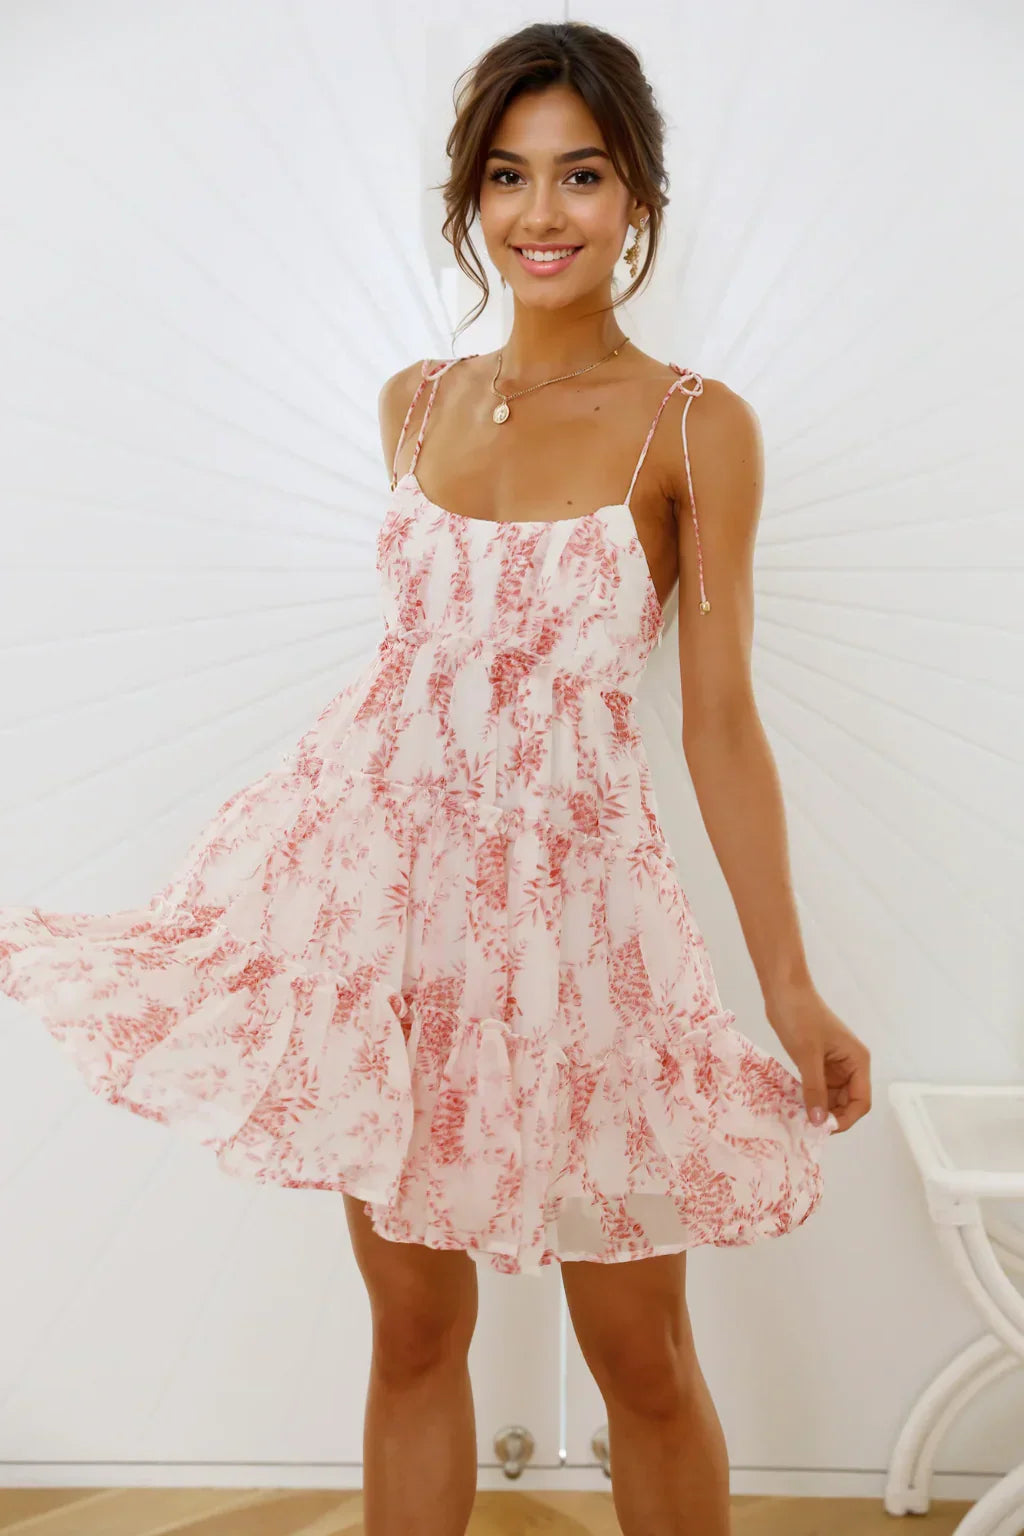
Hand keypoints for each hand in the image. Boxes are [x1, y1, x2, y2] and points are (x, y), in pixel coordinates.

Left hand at [766, 983, 871, 1134]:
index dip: (846, 1119)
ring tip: (799, 1118)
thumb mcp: (807, 1055)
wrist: (783, 990)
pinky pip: (818, 1087)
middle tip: (807, 1127)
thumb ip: (814, 1089)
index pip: (861, 1101)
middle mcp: (850, 1065)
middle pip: (848, 1102)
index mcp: (857, 1061)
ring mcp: (833, 1064)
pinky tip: (795, 1104)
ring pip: (832, 1097)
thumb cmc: (800, 1017)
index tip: (823, 1129)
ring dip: (819, 1108)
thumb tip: (819, 1122)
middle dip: (831, 1116)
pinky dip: (810, 1097)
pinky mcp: (817, 1062)